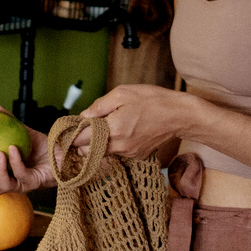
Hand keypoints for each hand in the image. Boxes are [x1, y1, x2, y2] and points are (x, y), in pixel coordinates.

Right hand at [0, 103, 53, 198]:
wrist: (62, 150)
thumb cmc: (41, 146)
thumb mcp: (21, 131)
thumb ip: (6, 121)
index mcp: (0, 174)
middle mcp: (8, 183)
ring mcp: (21, 185)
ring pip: (3, 186)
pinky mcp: (33, 183)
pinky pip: (21, 175)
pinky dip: (16, 161)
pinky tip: (13, 149)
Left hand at [78, 85, 203, 159]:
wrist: (179, 115)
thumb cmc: (152, 100)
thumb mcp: (122, 94)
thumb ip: (99, 106)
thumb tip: (83, 116)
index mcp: (113, 129)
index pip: (81, 140)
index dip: (73, 134)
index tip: (71, 128)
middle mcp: (119, 146)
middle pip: (89, 151)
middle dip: (84, 140)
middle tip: (88, 125)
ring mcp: (129, 153)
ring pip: (103, 152)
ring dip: (99, 142)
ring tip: (108, 125)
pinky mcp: (137, 156)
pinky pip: (118, 152)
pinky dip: (115, 143)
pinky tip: (123, 130)